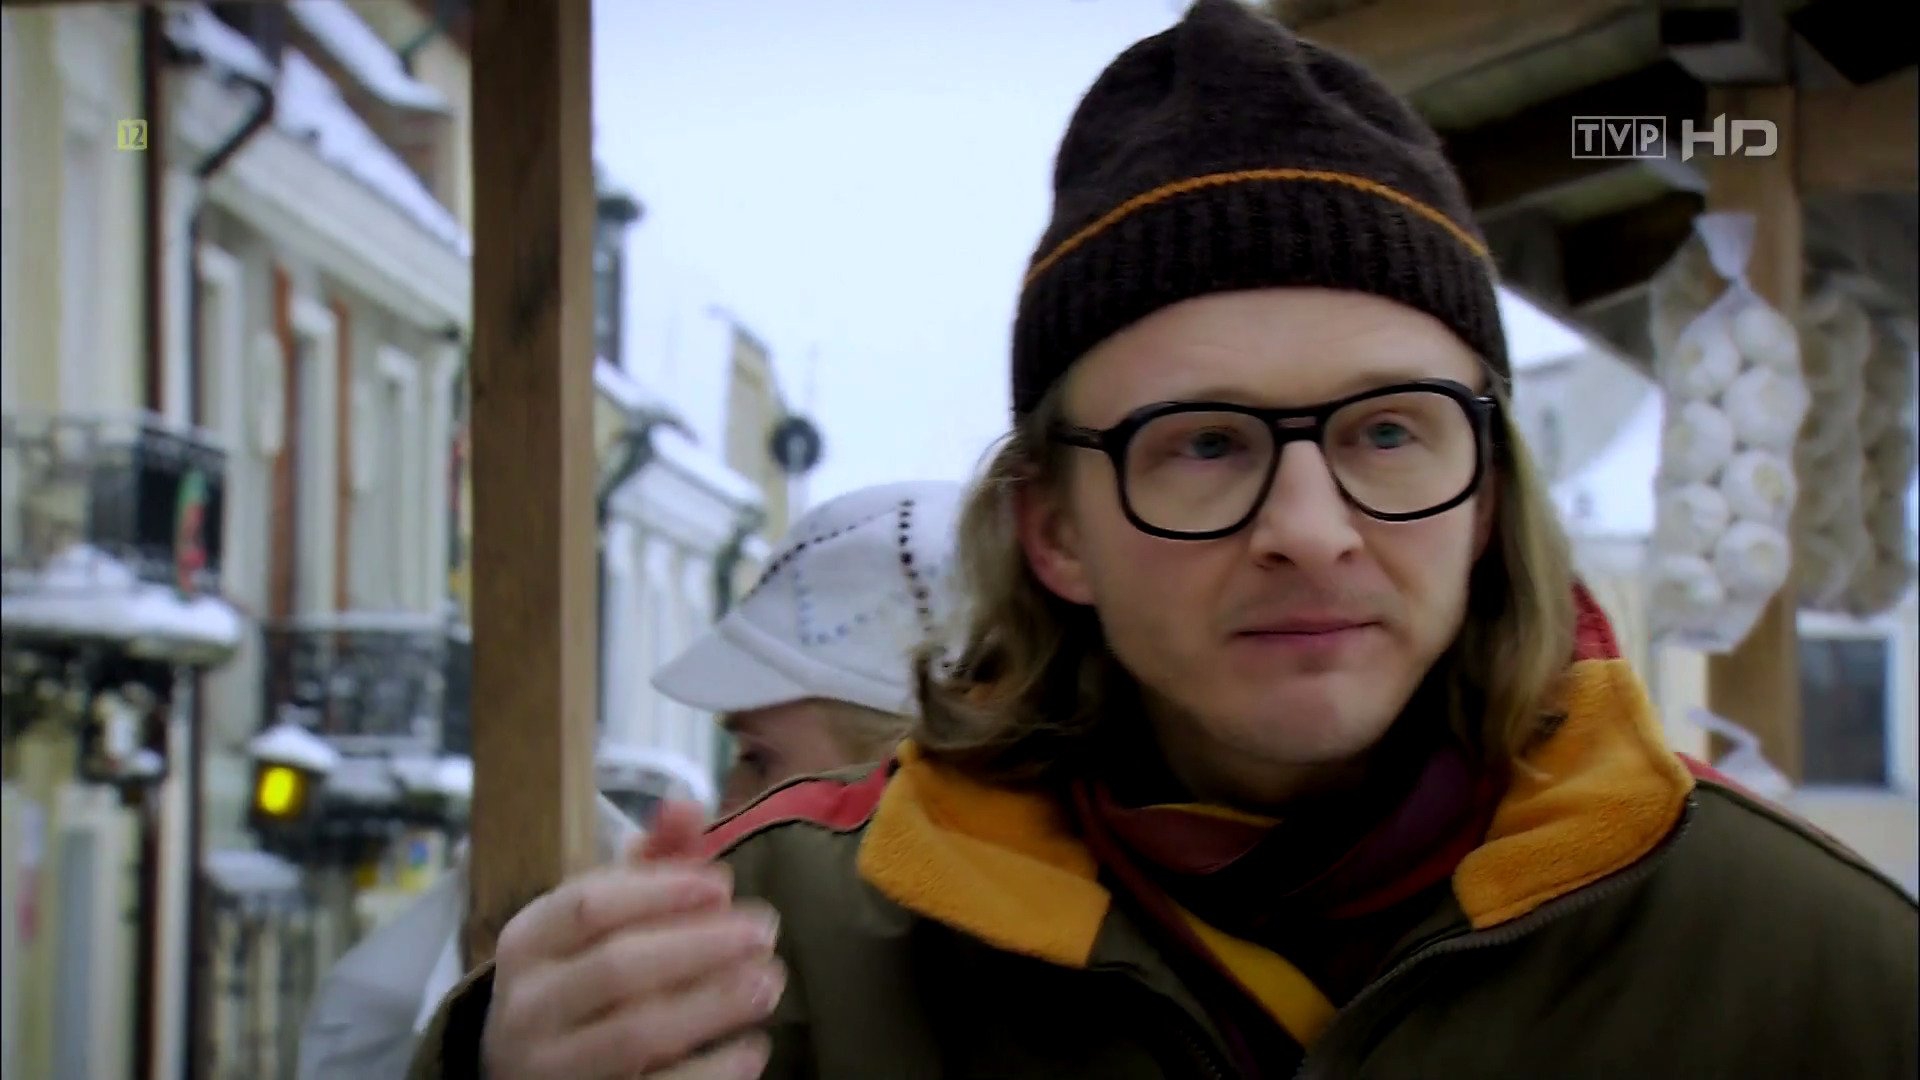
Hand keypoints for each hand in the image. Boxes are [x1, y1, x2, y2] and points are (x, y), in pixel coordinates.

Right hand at [481, 801, 784, 1078]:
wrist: (524, 1069)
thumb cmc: (580, 972)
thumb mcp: (601, 915)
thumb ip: (650, 862)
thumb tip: (686, 805)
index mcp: (528, 940)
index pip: (588, 906)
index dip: (661, 891)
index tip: (723, 884)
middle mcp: (529, 1004)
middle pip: (617, 969)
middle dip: (699, 947)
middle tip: (765, 931)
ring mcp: (552, 1066)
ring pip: (634, 1035)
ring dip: (712, 1006)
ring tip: (769, 983)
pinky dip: (709, 1072)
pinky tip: (753, 1050)